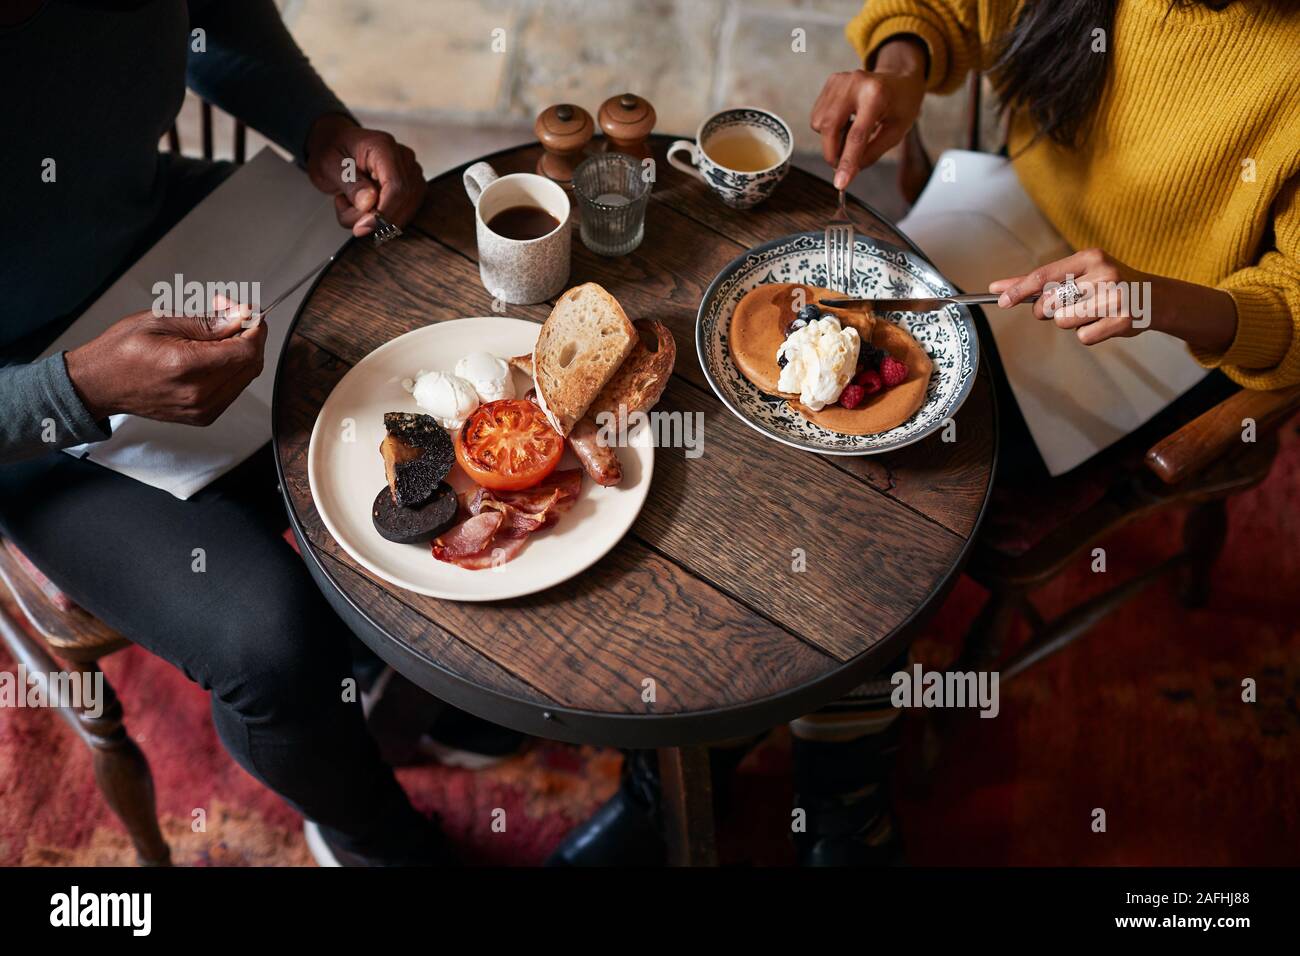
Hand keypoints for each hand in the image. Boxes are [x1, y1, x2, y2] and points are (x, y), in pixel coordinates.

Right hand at [65, 299, 267, 425]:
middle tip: (228, 314)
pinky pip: (233, 389)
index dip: (253, 327)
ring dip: (240, 351)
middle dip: (248, 335)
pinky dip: (231, 368)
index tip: (244, 311)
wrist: (99, 384)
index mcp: (187, 367)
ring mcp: (202, 410)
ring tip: (216, 332)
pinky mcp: (203, 416)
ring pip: (245, 377)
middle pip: (251, 364)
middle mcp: (199, 394)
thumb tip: (241, 317)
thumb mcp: (161, 321)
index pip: (246, 350)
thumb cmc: (121, 350)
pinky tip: (213, 353)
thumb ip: (207, 322)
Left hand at [305, 114, 425, 236]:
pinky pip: (404, 213)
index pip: (397, 186)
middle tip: (350, 217)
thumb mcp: (328, 164)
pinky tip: (363, 208)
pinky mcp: (411, 188)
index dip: (383, 212)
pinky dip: (382, 220)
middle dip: (377, 219)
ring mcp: (411, 173)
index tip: (363, 227)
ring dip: (377, 220)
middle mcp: (403, 158)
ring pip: (407, 211)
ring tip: (352, 205)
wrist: (334, 145)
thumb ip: (349, 183)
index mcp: (383, 147)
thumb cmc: (331, 150)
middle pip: (404, 201)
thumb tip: (369, 203)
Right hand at [810, 38, 926, 189]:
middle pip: (830, 128)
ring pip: (820, 123)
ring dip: (831, 139)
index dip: (847, 162)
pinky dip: (827, 128)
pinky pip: (818, 115)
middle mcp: (855, 83)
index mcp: (876, 94)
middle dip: (832, 153)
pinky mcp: (831, 82)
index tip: (840, 183)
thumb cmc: (901, 106)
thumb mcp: (895, 133)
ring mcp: (840, 80)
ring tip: (851, 134)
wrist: (899, 79)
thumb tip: (847, 172)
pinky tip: (845, 122)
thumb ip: (871, 154)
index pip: (857, 135)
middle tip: (842, 165)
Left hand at [990, 247, 1237, 351]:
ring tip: (1091, 312)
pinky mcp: (1123, 320)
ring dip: (1071, 323)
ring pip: (1064, 322)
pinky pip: (1083, 337)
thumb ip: (1040, 281)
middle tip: (1068, 306)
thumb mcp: (1080, 273)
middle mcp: (1103, 274)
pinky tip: (1104, 323)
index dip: (1019, 290)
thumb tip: (999, 288)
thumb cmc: (1109, 285)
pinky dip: (1089, 334)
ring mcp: (1115, 297)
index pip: (1044, 276)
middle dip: (1048, 311)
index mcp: (1090, 258)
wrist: (1156, 297)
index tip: (1002, 300)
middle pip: (1050, 304)